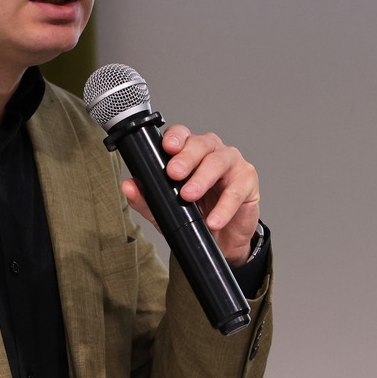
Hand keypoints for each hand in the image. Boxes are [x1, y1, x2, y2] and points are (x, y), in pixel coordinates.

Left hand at [120, 125, 260, 263]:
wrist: (223, 241)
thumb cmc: (197, 216)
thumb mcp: (167, 211)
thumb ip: (147, 199)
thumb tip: (128, 186)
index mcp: (190, 152)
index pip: (182, 135)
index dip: (175, 138)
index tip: (166, 148)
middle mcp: (211, 152)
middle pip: (200, 143)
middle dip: (186, 157)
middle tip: (174, 173)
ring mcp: (232, 164)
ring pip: (218, 161)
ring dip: (202, 178)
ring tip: (189, 196)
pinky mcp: (248, 182)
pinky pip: (236, 190)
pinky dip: (224, 206)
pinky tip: (213, 220)